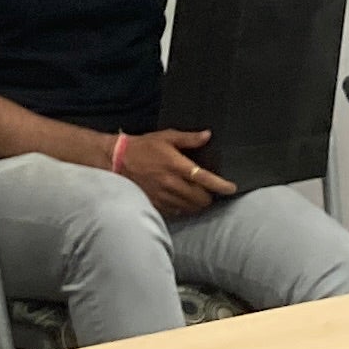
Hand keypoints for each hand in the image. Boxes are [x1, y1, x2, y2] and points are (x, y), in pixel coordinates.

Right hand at [114, 127, 236, 215]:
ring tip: (197, 196)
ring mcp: (163, 197)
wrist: (117, 161)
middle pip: (201, 198)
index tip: (231, 188)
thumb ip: (189, 139)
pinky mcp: (156, 205)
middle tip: (209, 190)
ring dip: (197, 203)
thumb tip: (207, 135)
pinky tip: (182, 200)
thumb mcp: (166, 137)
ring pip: (190, 208)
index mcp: (176, 166)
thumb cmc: (143, 147)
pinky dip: (184, 208)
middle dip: (209, 196)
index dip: (221, 185)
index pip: (205, 179)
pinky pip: (177, 212)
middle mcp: (171, 184)